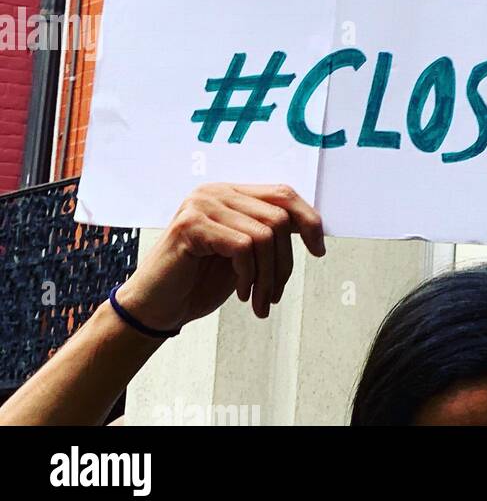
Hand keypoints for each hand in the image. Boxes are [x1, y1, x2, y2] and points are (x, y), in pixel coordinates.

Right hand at [114, 184, 325, 332]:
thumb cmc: (199, 283)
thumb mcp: (243, 255)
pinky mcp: (191, 225)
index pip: (283, 194)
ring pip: (264, 235)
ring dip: (269, 276)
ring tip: (261, 301)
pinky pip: (242, 247)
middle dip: (285, 261)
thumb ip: (268, 234)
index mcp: (231, 193)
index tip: (319, 250)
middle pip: (278, 216)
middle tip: (275, 295)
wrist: (154, 310)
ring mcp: (202, 204)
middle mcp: (217, 191)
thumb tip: (312, 226)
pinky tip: (243, 294)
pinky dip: (250, 275)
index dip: (308, 219)